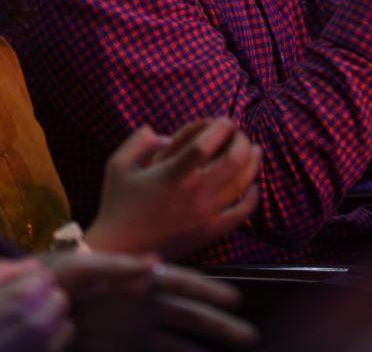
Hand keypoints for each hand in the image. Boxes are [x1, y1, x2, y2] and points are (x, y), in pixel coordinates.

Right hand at [0, 258, 72, 351]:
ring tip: (27, 327)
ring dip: (51, 322)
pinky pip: (58, 346)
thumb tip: (31, 263)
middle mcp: (39, 321)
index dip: (32, 280)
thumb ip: (3, 269)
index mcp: (22, 296)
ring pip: (64, 324)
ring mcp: (41, 346)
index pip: (47, 276)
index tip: (17, 288)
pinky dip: (50, 342)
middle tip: (22, 308)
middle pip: (59, 299)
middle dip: (45, 299)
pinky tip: (28, 342)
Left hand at [45, 251, 257, 351]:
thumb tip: (156, 263)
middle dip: (219, 325)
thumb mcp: (85, 265)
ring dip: (203, 348)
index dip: (209, 292)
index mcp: (136, 279)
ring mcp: (133, 330)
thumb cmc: (57, 280)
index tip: (236, 301)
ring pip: (178, 341)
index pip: (181, 283)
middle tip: (250, 337)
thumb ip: (120, 265)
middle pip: (189, 315)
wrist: (27, 309)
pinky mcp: (121, 348)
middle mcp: (142, 305)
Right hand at [85, 118, 260, 257]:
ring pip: (241, 185)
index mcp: (171, 175)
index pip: (205, 144)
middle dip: (241, 142)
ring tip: (254, 150)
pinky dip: (252, 200)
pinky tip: (254, 188)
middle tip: (240, 134)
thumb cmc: (116, 205)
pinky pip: (239, 215)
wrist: (120, 250)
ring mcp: (203, 215)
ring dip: (252, 164)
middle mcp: (192, 194)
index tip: (226, 121)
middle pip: (232, 161)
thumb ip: (139, 141)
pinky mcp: (208, 232)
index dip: (221, 128)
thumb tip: (165, 134)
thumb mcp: (117, 165)